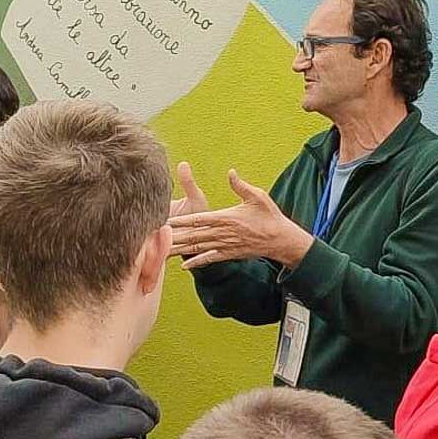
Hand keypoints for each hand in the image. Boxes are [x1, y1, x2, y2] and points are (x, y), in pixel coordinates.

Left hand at [169, 169, 313, 269]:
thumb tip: (230, 172)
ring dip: (181, 250)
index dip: (181, 220)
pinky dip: (198, 262)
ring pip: (198, 248)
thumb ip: (241, 185)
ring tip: (163, 251)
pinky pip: (210, 258)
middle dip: (174, 237)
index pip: (199, 219)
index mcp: (227, 217)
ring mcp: (226, 245)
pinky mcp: (230, 254)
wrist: (281, 239)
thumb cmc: (270, 216)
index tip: (166, 220)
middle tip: (156, 238)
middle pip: (194, 235)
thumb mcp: (257, 196)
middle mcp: (224, 233)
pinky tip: (185, 266)